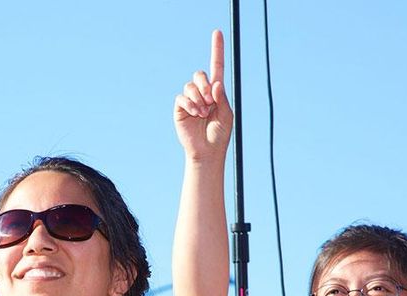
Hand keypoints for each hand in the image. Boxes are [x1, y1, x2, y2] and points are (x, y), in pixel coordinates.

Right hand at [174, 30, 232, 162]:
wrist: (206, 151)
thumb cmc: (219, 134)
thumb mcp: (226, 114)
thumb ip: (222, 98)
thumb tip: (215, 83)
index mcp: (216, 92)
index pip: (216, 66)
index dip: (217, 49)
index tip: (217, 32)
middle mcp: (202, 93)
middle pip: (200, 75)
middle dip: (204, 84)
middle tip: (209, 100)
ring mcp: (190, 100)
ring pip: (190, 86)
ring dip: (198, 97)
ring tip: (203, 112)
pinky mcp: (180, 109)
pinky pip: (181, 98)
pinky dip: (189, 104)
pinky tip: (195, 113)